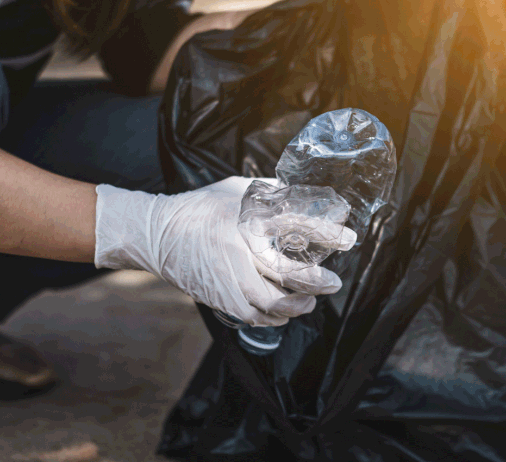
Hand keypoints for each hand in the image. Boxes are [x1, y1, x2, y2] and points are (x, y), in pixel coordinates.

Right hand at [94, 177, 355, 325]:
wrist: (157, 233)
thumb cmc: (202, 207)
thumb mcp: (237, 189)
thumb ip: (269, 193)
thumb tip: (305, 198)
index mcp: (246, 217)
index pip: (296, 224)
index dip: (326, 233)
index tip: (348, 239)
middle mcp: (238, 247)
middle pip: (285, 271)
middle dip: (315, 281)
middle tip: (333, 283)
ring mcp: (226, 274)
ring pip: (269, 302)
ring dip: (295, 306)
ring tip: (309, 304)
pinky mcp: (216, 294)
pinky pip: (249, 314)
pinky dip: (270, 317)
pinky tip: (283, 313)